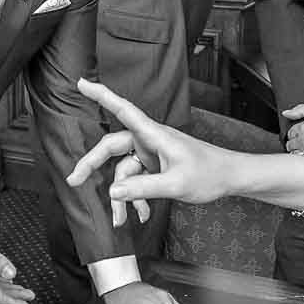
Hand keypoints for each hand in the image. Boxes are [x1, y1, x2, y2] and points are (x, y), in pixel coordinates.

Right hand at [68, 79, 236, 223]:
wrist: (229, 177)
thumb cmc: (209, 173)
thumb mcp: (176, 184)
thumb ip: (143, 188)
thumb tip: (113, 191)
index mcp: (154, 135)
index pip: (123, 110)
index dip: (101, 96)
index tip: (81, 83)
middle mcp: (149, 141)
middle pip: (112, 147)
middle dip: (92, 165)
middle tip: (74, 181)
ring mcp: (151, 154)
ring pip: (123, 171)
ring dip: (121, 196)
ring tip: (122, 220)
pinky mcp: (154, 166)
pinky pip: (135, 180)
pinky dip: (135, 197)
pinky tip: (141, 214)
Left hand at [283, 102, 303, 153]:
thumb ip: (300, 109)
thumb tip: (287, 113)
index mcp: (303, 129)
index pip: (290, 133)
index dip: (294, 131)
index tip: (300, 131)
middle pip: (290, 146)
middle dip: (294, 142)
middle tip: (303, 139)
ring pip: (297, 154)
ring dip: (299, 151)